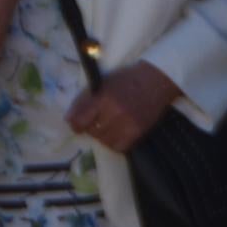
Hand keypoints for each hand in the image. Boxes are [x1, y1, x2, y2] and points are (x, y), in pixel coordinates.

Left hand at [65, 62, 181, 154]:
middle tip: (98, 119)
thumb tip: (69, 120)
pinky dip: (115, 142)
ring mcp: (128, 124)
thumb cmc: (126, 79)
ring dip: (103, 135)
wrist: (157, 81)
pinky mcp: (139, 131)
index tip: (78, 124)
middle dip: (91, 127)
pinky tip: (118, 133)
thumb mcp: (101, 84)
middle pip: (92, 131)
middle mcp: (115, 113)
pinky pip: (119, 146)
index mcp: (103, 98)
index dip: (75, 124)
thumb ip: (83, 101)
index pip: (79, 121)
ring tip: (109, 125)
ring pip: (104, 140)